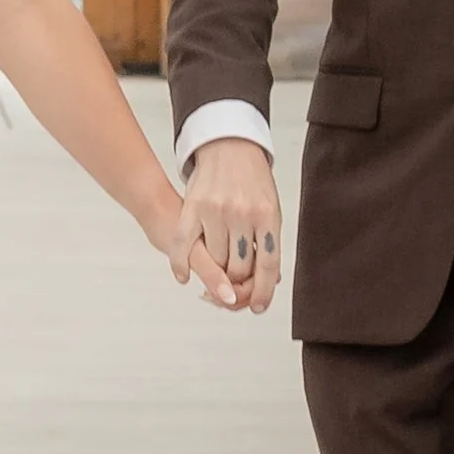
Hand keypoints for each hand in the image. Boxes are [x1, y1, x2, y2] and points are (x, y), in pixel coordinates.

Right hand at [169, 140, 283, 314]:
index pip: (268, 265)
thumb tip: (272, 280)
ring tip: (216, 271)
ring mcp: (216, 211)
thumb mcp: (270, 207)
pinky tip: (184, 278)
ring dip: (215, 273)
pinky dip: (181, 265)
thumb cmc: (253, 181)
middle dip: (238, 283)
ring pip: (214, 261)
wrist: (230, 146)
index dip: (264, 291)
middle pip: (239, 268)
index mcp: (268, 215)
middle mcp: (242, 213)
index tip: (259, 307)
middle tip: (235, 287)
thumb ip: (268, 241)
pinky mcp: (193, 207)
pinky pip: (183, 245)